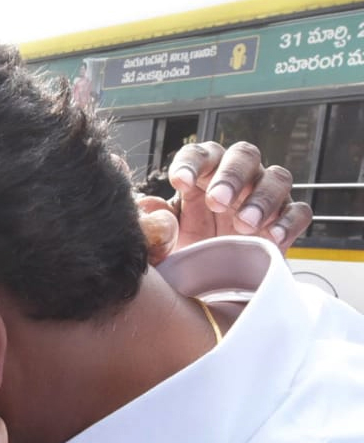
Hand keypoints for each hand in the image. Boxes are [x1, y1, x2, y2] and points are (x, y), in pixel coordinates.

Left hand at [137, 140, 312, 263]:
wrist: (209, 289)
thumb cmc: (185, 254)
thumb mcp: (163, 239)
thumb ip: (154, 220)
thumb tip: (144, 205)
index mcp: (204, 177)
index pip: (201, 154)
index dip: (192, 162)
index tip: (180, 181)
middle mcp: (237, 180)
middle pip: (244, 156)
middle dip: (231, 175)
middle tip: (217, 201)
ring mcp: (264, 198)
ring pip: (277, 178)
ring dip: (262, 198)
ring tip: (244, 225)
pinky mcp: (285, 222)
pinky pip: (298, 212)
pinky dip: (288, 223)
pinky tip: (272, 238)